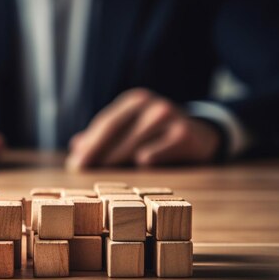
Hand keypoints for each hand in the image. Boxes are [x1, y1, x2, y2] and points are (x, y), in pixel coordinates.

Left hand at [66, 88, 221, 169]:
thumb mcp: (133, 128)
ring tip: (102, 178)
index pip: (106, 123)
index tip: (75, 163)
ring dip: (116, 161)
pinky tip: (138, 166)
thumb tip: (75, 146)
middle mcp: (151, 104)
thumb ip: (105, 135)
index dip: (89, 144)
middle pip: (116, 130)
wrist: (203, 134)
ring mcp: (169, 116)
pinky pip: (160, 149)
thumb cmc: (158, 134)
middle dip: (96, 152)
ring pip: (134, 142)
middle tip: (82, 171)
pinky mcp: (185, 133)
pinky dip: (148, 157)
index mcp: (135, 101)